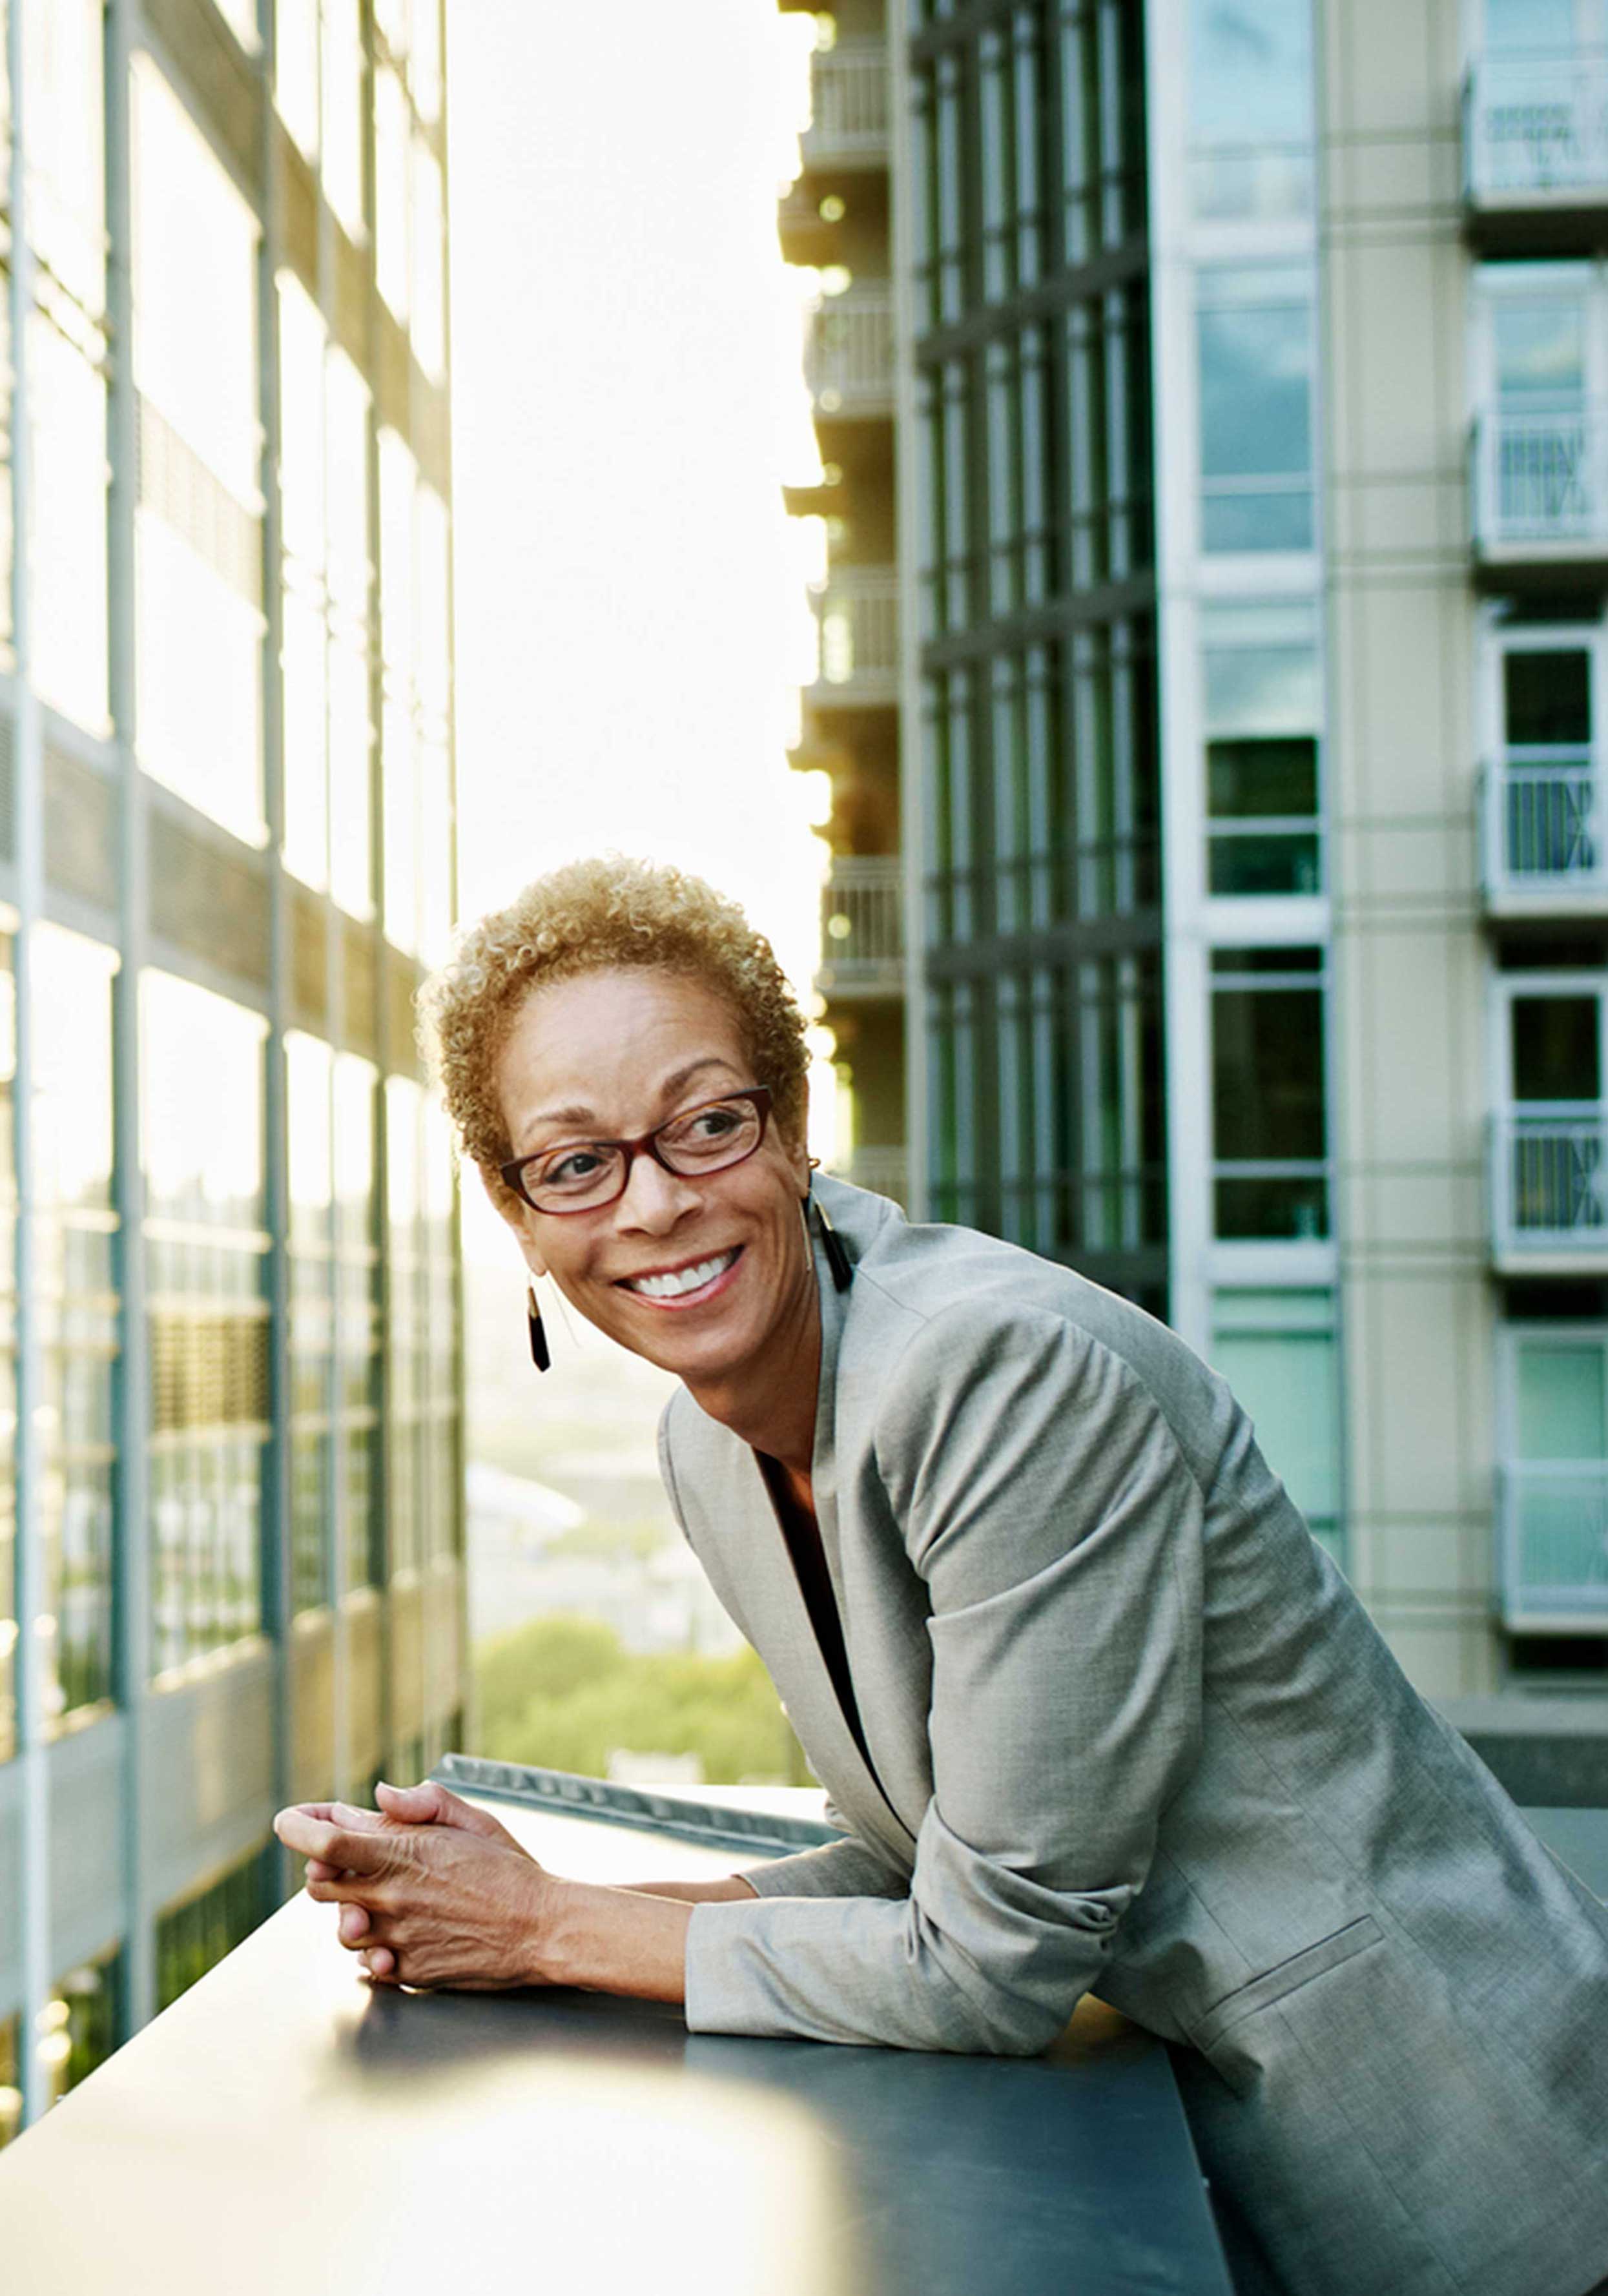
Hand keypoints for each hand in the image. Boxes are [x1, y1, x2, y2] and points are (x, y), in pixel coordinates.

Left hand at [275, 1784, 547, 1989]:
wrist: (542, 1929)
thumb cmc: (511, 1871)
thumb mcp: (472, 1819)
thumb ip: (422, 1802)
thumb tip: (380, 1795)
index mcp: (402, 1854)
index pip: (324, 1842)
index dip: (296, 1827)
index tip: (289, 1821)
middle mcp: (391, 1899)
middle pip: (318, 1885)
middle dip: (325, 1869)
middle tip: (347, 1859)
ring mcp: (396, 1940)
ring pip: (342, 1928)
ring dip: (352, 1911)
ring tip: (384, 1898)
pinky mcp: (407, 1973)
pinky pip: (367, 1963)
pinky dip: (374, 1948)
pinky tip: (399, 1933)